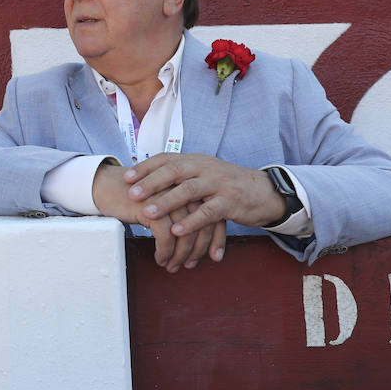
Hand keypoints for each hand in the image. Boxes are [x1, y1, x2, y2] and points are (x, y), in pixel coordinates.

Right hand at [92, 161, 224, 271]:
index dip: (216, 239)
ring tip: (173, 266)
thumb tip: (202, 240)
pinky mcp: (150, 206)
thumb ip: (184, 212)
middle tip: (190, 265)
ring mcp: (167, 196)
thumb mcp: (166, 202)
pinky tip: (160, 258)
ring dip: (180, 255)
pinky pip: (165, 236)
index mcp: (190, 186)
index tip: (215, 257)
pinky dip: (164, 252)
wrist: (106, 185)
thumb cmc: (137, 197)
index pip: (213, 215)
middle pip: (203, 225)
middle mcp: (182, 189)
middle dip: (199, 250)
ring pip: (185, 233)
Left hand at [124, 154, 287, 238]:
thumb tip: (148, 184)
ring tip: (147, 214)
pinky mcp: (231, 202)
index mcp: (196, 161)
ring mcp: (219, 184)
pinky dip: (191, 222)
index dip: (146, 167)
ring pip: (189, 190)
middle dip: (151, 183)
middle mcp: (206, 168)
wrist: (264, 192)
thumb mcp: (204, 175)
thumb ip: (181, 177)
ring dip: (166, 203)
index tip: (126, 177)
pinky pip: (208, 212)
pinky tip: (176, 230)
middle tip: (132, 194)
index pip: (167, 159)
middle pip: (174, 171)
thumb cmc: (227, 186)